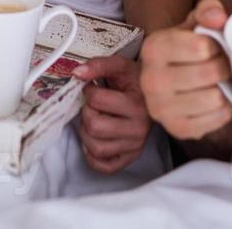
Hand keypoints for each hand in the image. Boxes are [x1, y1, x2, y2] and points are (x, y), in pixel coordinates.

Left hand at [73, 55, 150, 173]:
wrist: (154, 93)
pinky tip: (96, 139)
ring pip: (96, 148)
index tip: (94, 88)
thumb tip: (77, 73)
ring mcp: (135, 145)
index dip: (89, 91)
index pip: (97, 101)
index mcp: (137, 104)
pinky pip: (104, 166)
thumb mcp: (120, 66)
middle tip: (93, 106)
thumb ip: (98, 65)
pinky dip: (93, 156)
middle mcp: (139, 129)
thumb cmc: (135, 81)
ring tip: (94, 120)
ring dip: (87, 133)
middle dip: (87, 112)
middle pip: (94, 127)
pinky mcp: (131, 157)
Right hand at [138, 0, 231, 141]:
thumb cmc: (186, 49)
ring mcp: (161, 108)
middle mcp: (150, 80)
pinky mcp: (177, 129)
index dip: (218, 46)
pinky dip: (224, 108)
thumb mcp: (194, 24)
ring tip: (220, 82)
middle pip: (210, 73)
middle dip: (224, 67)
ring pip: (215, 98)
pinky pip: (217, 118)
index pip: (201, 47)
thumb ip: (207, 10)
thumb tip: (218, 17)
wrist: (171, 82)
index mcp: (153, 48)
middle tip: (223, 65)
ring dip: (225, 89)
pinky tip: (216, 99)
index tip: (216, 47)